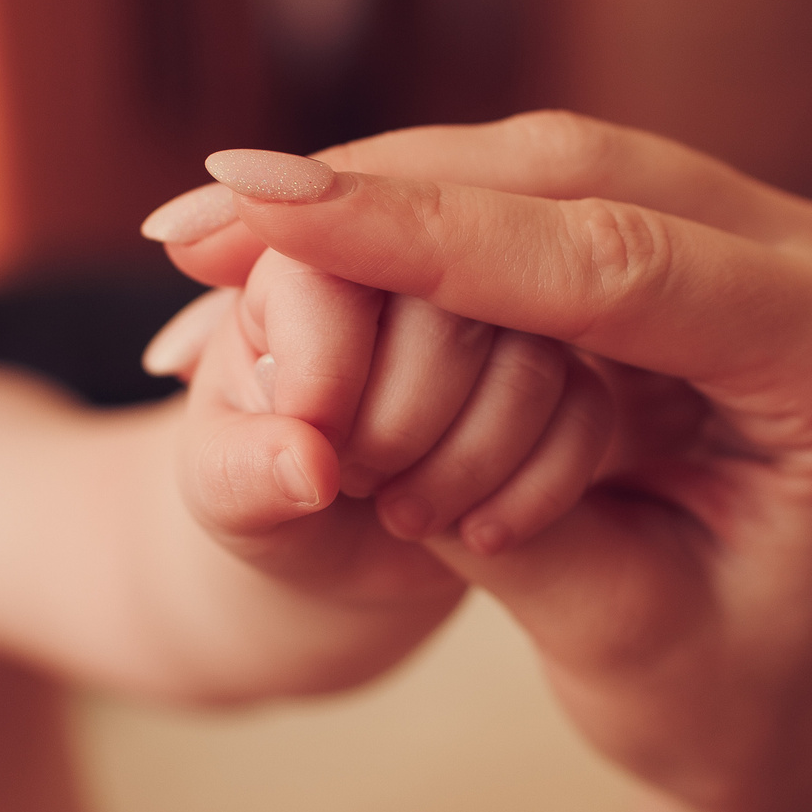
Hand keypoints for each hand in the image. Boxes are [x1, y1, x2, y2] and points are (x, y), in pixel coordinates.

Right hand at [142, 113, 811, 811]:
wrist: (781, 708)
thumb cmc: (718, 697)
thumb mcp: (610, 634)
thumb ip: (497, 517)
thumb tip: (335, 410)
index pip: (617, 265)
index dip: (425, 235)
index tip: (270, 212)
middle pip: (578, 179)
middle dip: (378, 191)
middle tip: (200, 211)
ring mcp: (770, 240)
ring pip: (548, 170)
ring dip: (383, 191)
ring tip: (222, 219)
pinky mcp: (703, 241)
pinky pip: (546, 200)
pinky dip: (422, 217)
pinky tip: (305, 221)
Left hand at [144, 168, 613, 607]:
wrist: (332, 549)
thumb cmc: (262, 498)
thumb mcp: (222, 498)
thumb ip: (240, 475)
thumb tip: (306, 466)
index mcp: (303, 263)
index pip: (340, 265)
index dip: (330, 373)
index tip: (310, 451)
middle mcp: (410, 267)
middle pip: (451, 307)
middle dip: (402, 426)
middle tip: (357, 484)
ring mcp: (497, 316)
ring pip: (534, 360)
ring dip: (471, 463)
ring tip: (405, 518)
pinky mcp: (562, 374)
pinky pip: (588, 412)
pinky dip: (535, 490)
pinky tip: (479, 537)